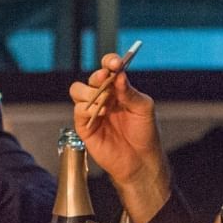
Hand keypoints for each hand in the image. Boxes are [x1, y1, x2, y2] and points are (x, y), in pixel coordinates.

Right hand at [68, 54, 169, 222]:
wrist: (140, 160)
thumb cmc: (144, 133)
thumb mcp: (143, 108)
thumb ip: (130, 91)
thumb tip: (119, 74)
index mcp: (118, 89)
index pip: (108, 69)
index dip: (109, 62)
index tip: (115, 62)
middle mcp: (103, 97)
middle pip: (90, 78)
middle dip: (97, 76)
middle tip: (106, 79)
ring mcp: (93, 111)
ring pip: (77, 90)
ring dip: (90, 92)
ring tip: (105, 102)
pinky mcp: (85, 126)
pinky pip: (79, 110)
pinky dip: (88, 108)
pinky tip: (101, 113)